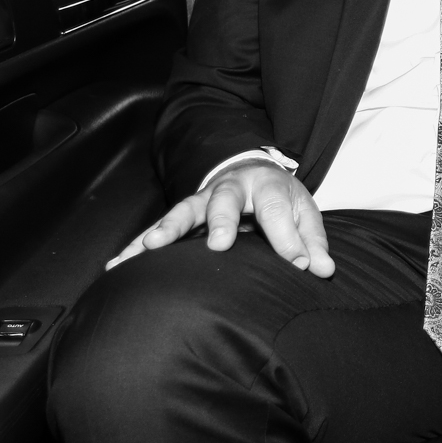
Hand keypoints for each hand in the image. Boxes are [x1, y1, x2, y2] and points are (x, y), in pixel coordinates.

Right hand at [108, 159, 334, 276]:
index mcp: (268, 185)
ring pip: (184, 210)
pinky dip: (138, 244)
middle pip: (225, 200)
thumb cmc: (279, 198)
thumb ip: (312, 241)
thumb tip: (322, 271)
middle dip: (222, 220)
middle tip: (219, 243)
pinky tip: (118, 263)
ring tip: (150, 247)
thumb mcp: (303, 212)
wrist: (252, 172)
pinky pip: (158, 229)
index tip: (298, 264)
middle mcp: (232, 188)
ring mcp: (203, 200)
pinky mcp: (183, 215)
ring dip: (168, 228)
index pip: (277, 211)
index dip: (288, 239)